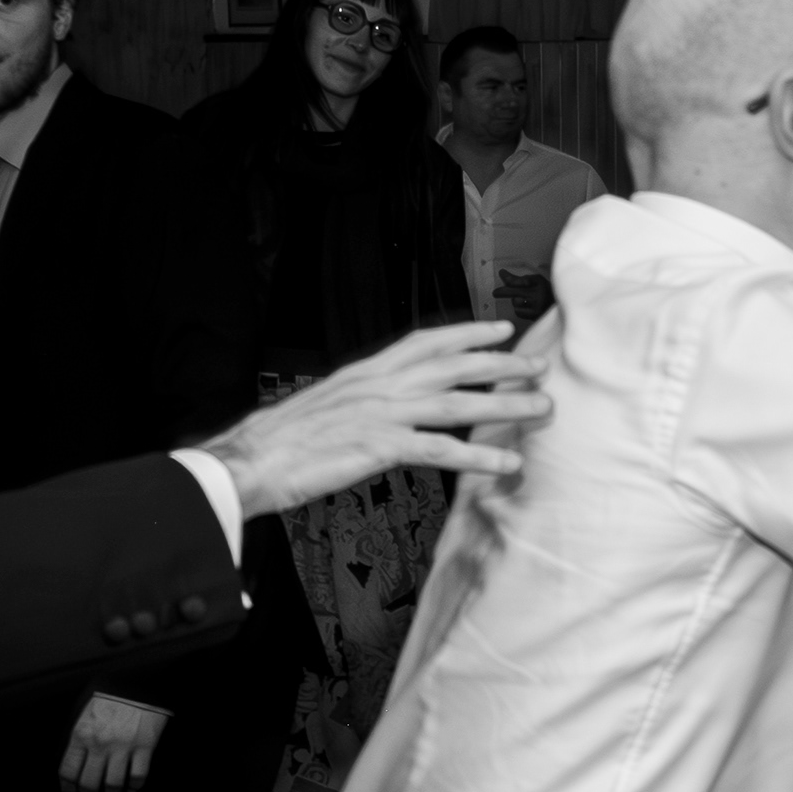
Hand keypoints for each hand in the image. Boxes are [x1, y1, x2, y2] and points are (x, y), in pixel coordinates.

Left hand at [58, 694, 166, 791]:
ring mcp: (123, 746)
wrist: (140, 681)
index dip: (68, 788)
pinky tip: (131, 789)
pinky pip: (138, 775)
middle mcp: (100, 743)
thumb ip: (80, 736)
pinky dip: (134, 786)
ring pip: (113, 783)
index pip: (68, 770)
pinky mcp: (145, 746)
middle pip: (88, 782)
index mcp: (81, 734)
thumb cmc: (111, 696)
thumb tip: (77, 761)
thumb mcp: (86, 712)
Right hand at [201, 322, 552, 515]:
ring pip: (458, 403)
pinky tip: (507, 462)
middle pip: (453, 366)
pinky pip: (441, 450)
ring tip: (542, 408)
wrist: (250, 459)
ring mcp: (381, 414)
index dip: (467, 333)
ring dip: (505, 405)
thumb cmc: (283, 440)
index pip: (425, 341)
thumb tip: (387, 409)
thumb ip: (364, 401)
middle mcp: (378, 385)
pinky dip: (479, 456)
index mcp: (365, 372)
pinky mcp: (380, 446)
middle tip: (539, 366)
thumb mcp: (329, 406)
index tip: (501, 329)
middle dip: (502, 364)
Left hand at [494, 270, 555, 328]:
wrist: (562, 308)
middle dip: (502, 291)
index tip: (501, 273)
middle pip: (514, 291)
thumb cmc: (546, 292)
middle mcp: (539, 293)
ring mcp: (537, 305)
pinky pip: (519, 312)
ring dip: (515, 301)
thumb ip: (519, 279)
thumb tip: (502, 273)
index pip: (520, 280)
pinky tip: (525, 308)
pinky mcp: (535, 315)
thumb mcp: (536, 281)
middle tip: (495, 293)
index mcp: (539, 282)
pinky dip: (519, 309)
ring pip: (516, 302)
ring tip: (522, 300)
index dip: (509, 278)